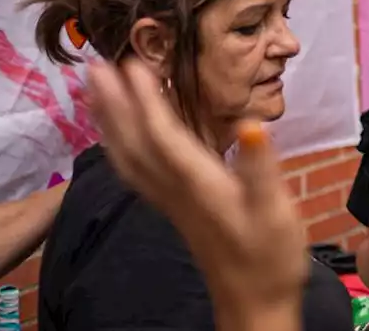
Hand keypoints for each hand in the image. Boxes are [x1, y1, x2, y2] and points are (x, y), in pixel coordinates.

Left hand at [86, 60, 306, 330]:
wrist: (255, 305)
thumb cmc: (270, 258)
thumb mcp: (276, 211)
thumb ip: (261, 170)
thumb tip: (252, 126)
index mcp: (199, 185)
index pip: (162, 136)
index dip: (145, 100)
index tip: (130, 64)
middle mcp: (176, 191)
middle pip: (134, 144)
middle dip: (113, 105)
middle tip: (93, 67)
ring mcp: (172, 202)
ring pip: (129, 158)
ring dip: (110, 123)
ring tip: (96, 92)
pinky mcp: (176, 209)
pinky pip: (137, 171)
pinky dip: (123, 147)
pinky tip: (122, 136)